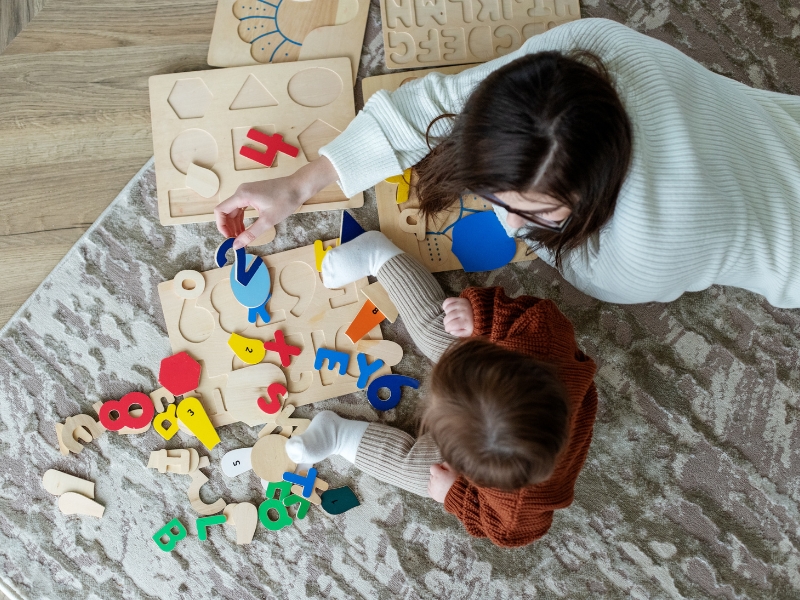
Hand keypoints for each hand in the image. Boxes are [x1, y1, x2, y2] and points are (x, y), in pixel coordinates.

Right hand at [214, 157, 338, 248]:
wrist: (298, 187)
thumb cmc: (285, 201)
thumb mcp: (267, 221)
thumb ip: (250, 234)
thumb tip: (237, 245)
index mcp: (242, 195)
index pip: (220, 211)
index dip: (221, 226)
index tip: (228, 238)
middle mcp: (241, 191)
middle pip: (226, 211)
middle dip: (229, 227)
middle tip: (236, 241)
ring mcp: (247, 191)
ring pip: (234, 210)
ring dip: (235, 224)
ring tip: (241, 237)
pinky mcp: (252, 192)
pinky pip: (241, 206)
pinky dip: (241, 218)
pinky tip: (246, 228)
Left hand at [428, 463, 457, 502]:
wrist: (459, 496)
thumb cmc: (457, 482)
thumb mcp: (454, 470)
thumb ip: (446, 465)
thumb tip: (442, 465)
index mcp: (438, 474)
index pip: (433, 467)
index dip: (438, 467)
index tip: (443, 470)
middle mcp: (433, 481)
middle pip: (432, 475)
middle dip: (437, 475)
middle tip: (446, 478)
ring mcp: (432, 489)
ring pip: (430, 482)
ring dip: (435, 482)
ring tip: (444, 484)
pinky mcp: (433, 496)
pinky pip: (430, 489)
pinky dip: (433, 488)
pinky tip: (440, 488)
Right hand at [442, 297, 473, 336]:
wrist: (481, 312)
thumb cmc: (473, 324)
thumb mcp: (469, 332)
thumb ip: (460, 334)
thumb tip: (451, 331)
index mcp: (465, 322)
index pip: (450, 325)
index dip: (447, 329)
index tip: (449, 329)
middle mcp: (463, 312)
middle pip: (447, 318)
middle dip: (446, 323)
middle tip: (449, 324)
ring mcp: (461, 305)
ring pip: (447, 309)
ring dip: (446, 314)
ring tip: (450, 317)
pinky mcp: (460, 299)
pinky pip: (448, 301)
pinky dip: (445, 305)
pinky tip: (448, 310)